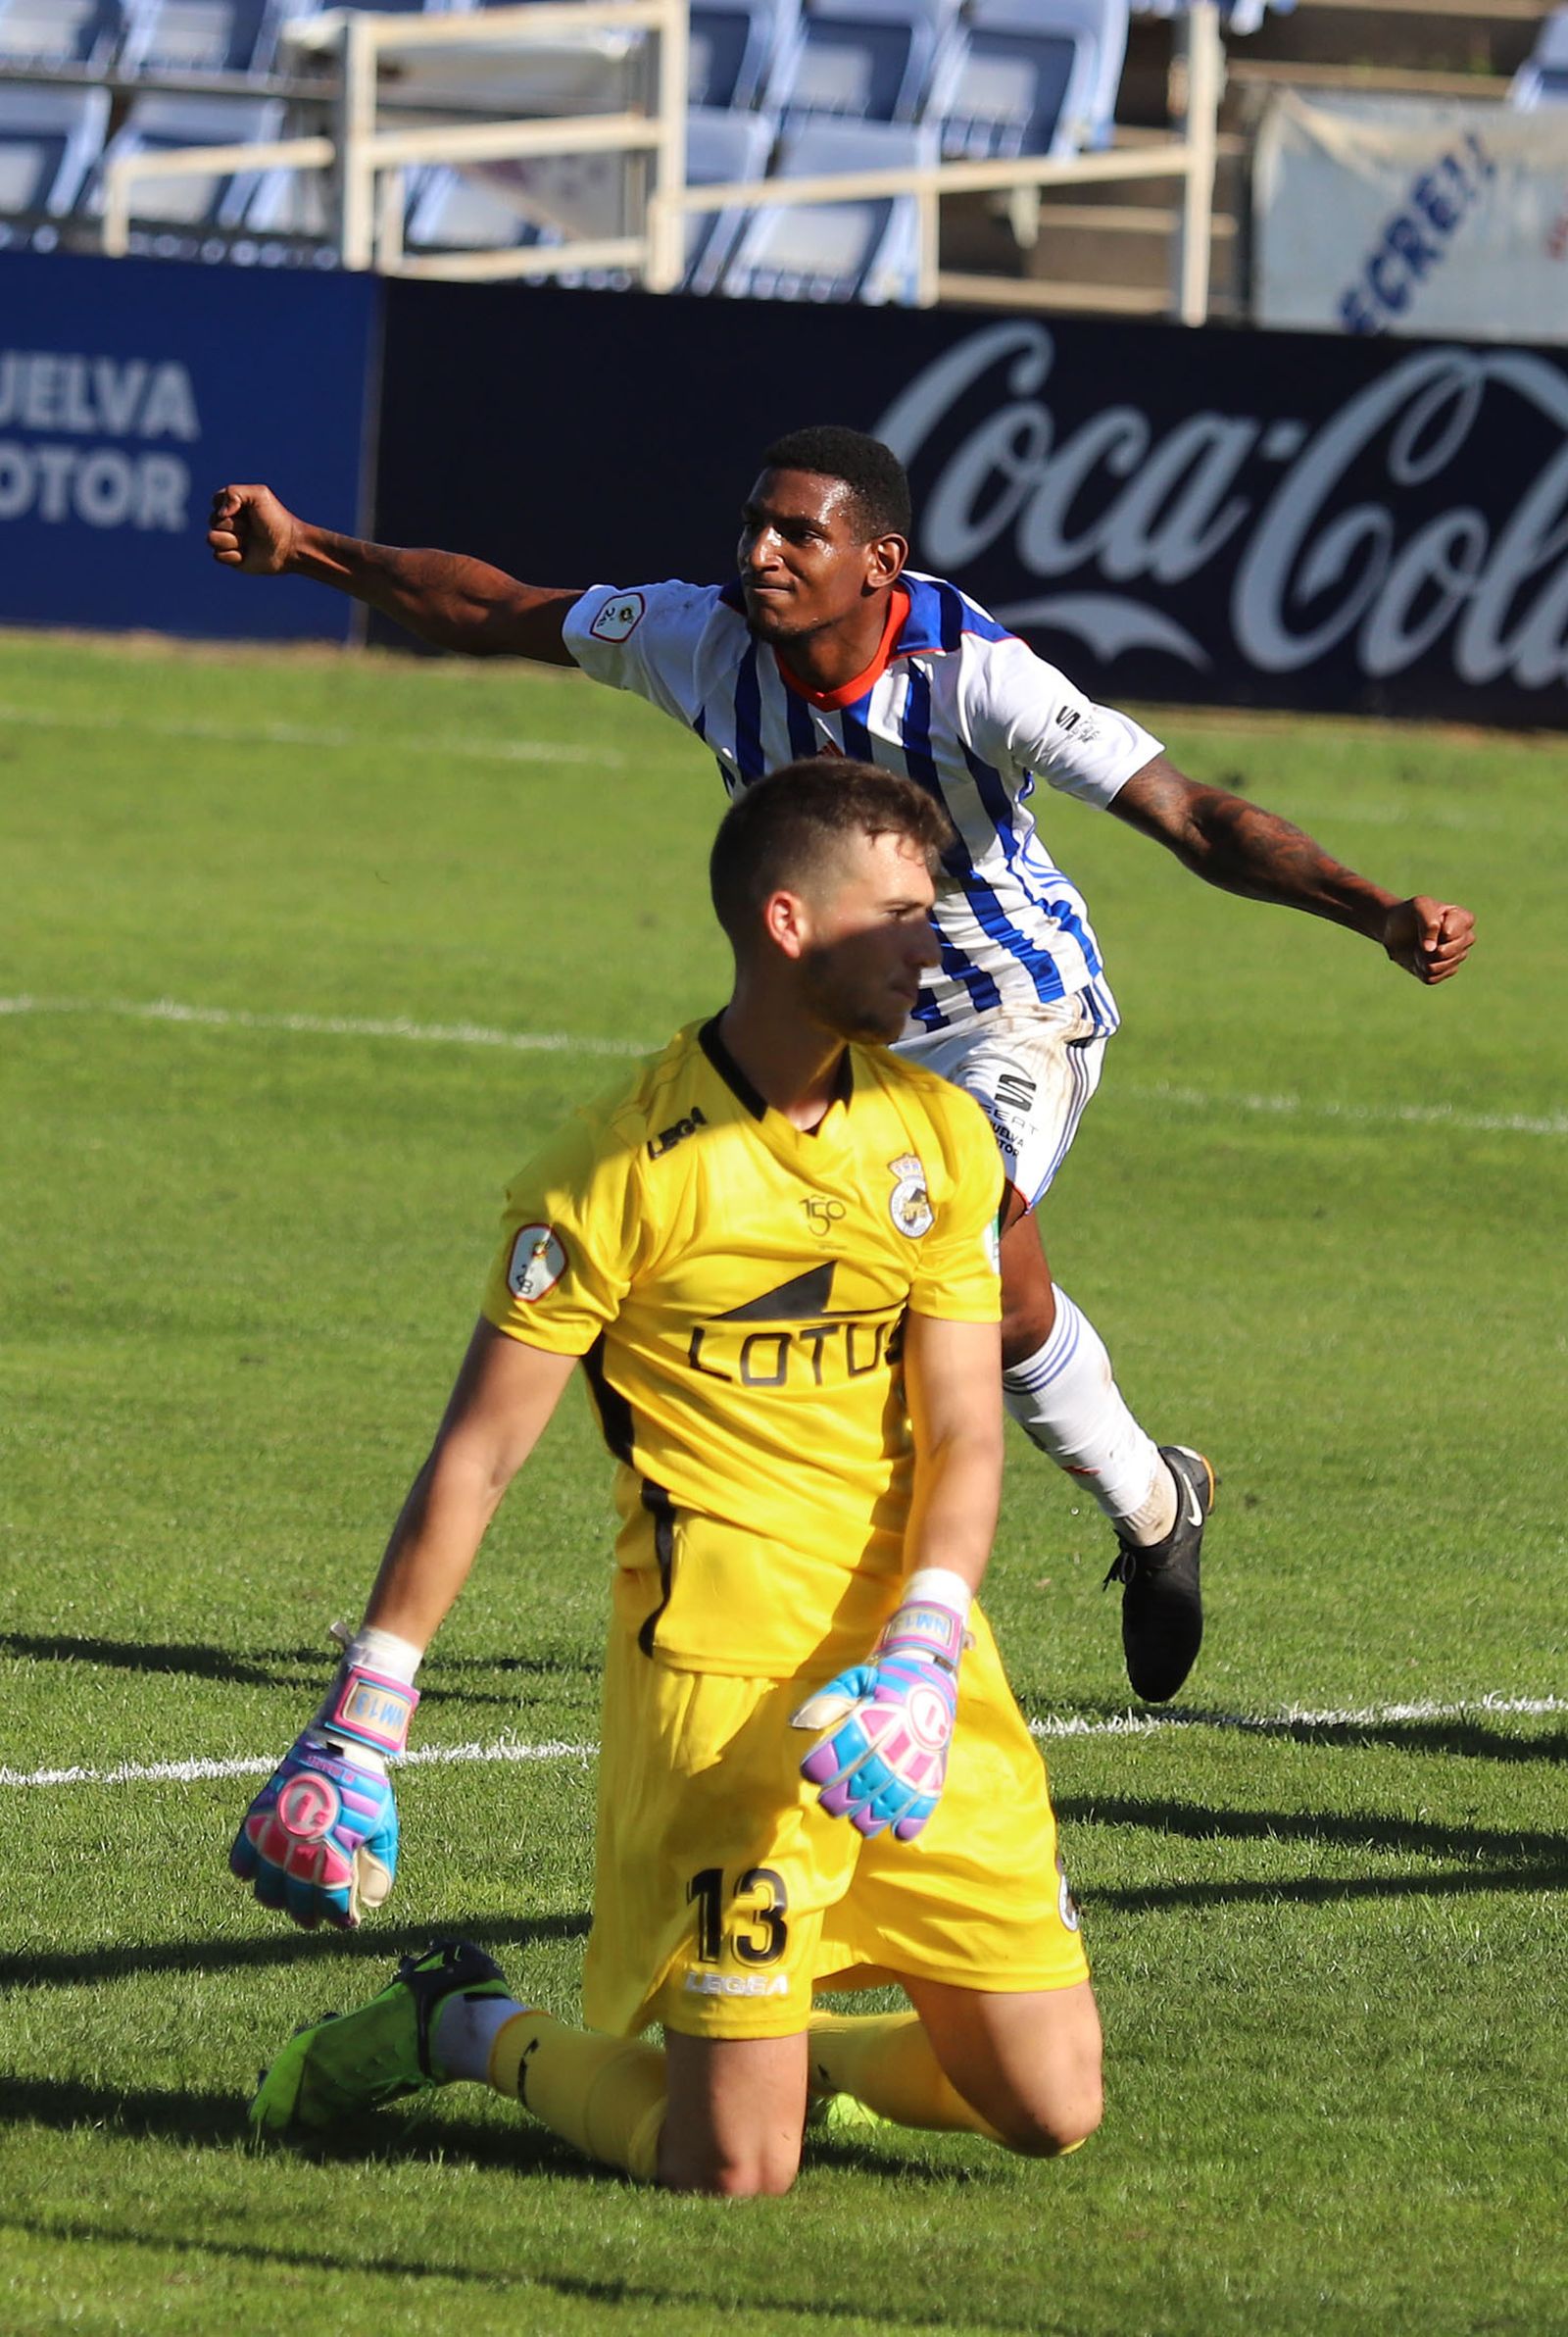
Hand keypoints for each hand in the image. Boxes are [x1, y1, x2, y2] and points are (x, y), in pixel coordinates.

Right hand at [208, 482, 299, 574]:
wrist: (289, 547)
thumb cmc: (276, 520)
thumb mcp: (259, 495)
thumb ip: (234, 492)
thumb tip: (220, 513)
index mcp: (234, 505)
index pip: (215, 501)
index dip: (227, 506)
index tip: (246, 510)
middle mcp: (230, 522)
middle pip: (212, 521)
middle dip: (233, 525)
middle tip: (251, 528)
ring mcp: (230, 541)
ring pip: (211, 539)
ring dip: (231, 540)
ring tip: (248, 542)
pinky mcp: (232, 559)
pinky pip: (217, 556)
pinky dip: (232, 556)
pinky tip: (246, 555)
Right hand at [230, 1733, 397, 1929]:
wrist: (341, 1744)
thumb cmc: (366, 1785)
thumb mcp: (384, 1825)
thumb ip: (381, 1865)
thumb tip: (373, 1901)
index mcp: (333, 1858)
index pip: (331, 1905)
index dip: (339, 1918)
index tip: (346, 1922)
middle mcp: (300, 1852)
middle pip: (296, 1903)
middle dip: (308, 1915)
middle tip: (316, 1916)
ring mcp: (276, 1836)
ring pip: (266, 1889)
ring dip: (277, 1899)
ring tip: (289, 1897)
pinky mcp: (260, 1817)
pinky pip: (241, 1857)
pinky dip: (247, 1870)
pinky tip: (259, 1873)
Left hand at [792, 1584, 966, 1841]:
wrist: (933, 1674)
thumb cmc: (886, 1679)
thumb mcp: (855, 1680)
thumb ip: (827, 1702)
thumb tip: (797, 1725)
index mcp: (878, 1715)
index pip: (844, 1748)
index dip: (822, 1766)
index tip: (810, 1773)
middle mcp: (899, 1740)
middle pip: (864, 1782)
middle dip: (839, 1799)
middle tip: (827, 1801)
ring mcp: (920, 1759)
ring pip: (891, 1801)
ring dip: (868, 1818)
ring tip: (854, 1817)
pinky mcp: (935, 1771)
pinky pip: (925, 1805)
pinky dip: (910, 1823)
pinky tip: (896, 1830)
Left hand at [1381, 896, 1474, 983]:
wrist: (1394, 930)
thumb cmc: (1409, 914)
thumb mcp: (1419, 906)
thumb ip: (1429, 921)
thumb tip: (1432, 950)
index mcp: (1464, 919)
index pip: (1451, 934)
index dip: (1433, 931)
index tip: (1427, 921)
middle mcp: (1466, 939)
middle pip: (1450, 952)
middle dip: (1429, 948)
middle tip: (1421, 938)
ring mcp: (1457, 957)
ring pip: (1441, 967)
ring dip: (1423, 959)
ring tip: (1419, 947)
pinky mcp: (1445, 972)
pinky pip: (1432, 978)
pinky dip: (1420, 969)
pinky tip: (1419, 958)